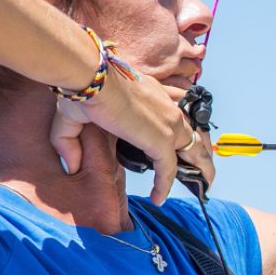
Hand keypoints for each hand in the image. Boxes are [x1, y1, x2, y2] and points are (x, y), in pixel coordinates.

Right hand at [51, 69, 207, 203]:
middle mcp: (166, 107)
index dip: (182, 129)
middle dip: (202, 150)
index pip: (176, 113)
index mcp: (153, 94)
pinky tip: (159, 198)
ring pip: (194, 150)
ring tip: (203, 183)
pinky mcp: (162, 141)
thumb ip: (70, 142)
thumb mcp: (74, 115)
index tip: (185, 142)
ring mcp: (168, 124)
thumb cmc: (83, 87)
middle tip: (205, 168)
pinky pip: (169, 170)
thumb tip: (71, 166)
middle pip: (194, 132)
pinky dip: (165, 186)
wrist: (92, 77)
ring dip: (200, 168)